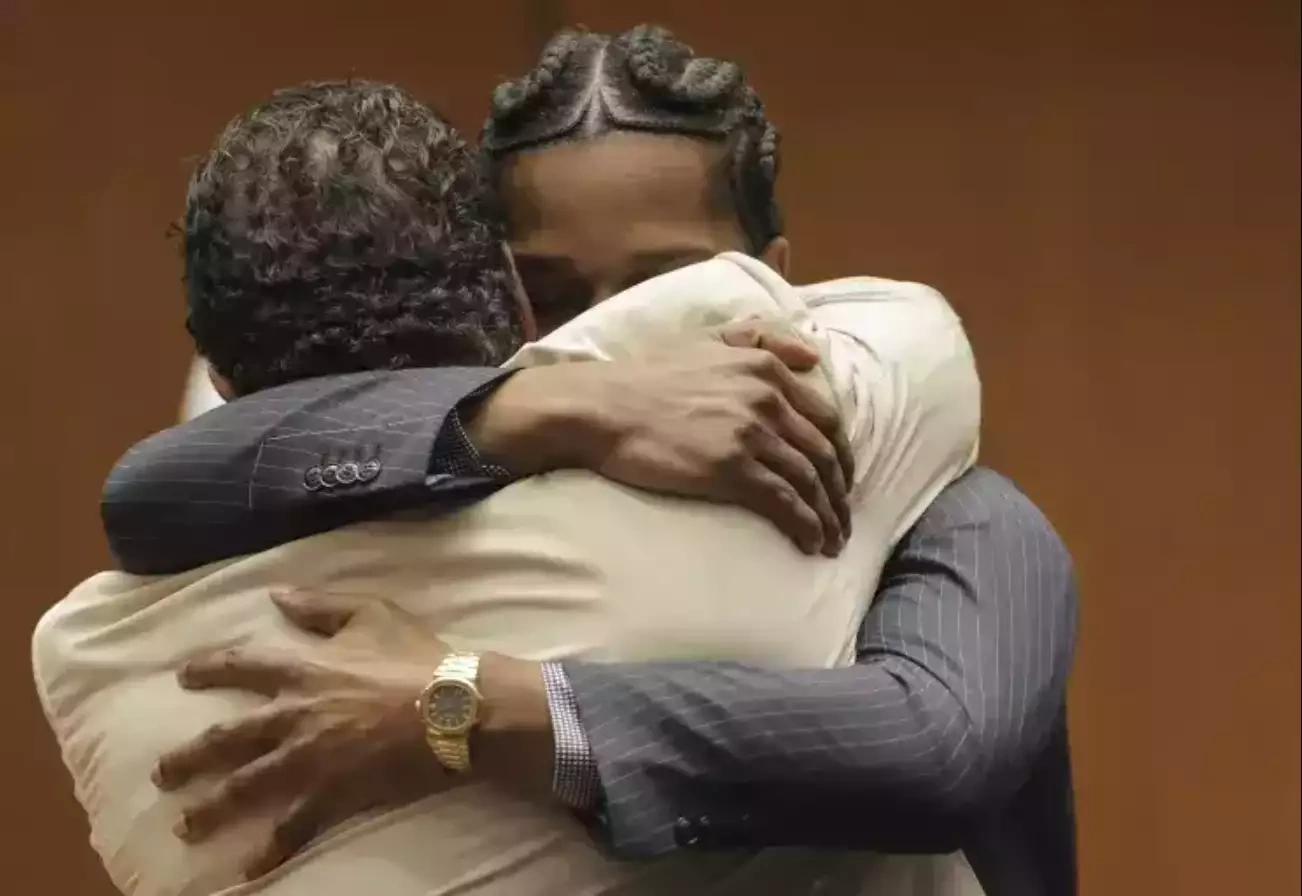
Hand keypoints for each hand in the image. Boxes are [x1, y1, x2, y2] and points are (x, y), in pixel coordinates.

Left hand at [153, 590, 450, 879]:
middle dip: (189, 757)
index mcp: (302, 669)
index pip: (241, 667)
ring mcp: (309, 758)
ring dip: (212, 809)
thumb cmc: (417, 656)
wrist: (454, 707)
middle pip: (226, 738)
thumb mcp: (371, 613)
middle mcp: (293, 715)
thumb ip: (320, 606)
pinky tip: (251, 867)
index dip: (209, 669)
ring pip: (246, 787)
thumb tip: (276, 596)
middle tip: (162, 773)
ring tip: (186, 827)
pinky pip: (294, 825)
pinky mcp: (332, 792)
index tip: (183, 676)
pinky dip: (272, 848)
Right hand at [469, 321, 853, 555]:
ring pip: (810, 481)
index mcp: (765, 367)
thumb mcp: (706, 338)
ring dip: (828, 516)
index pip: (825, 417)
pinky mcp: (732, 470)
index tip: (842, 479)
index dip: (842, 454)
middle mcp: (767, 398)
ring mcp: (751, 434)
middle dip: (841, 492)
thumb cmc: (646, 375)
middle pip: (824, 453)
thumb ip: (761, 337)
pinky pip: (785, 503)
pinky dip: (805, 525)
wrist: (603, 408)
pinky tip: (810, 543)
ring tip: (831, 541)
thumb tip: (812, 355)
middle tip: (843, 520)